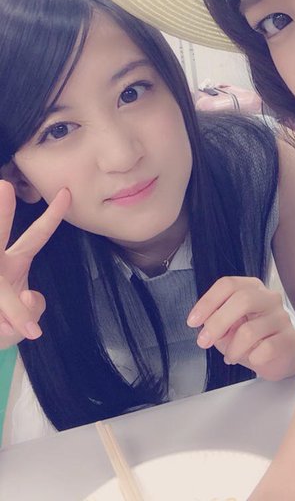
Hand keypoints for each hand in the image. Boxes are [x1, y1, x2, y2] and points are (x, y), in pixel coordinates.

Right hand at [0, 180, 69, 348]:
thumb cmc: (2, 324)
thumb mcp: (23, 320)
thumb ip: (30, 310)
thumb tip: (28, 298)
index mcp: (15, 261)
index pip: (37, 235)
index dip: (52, 216)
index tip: (66, 192)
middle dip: (1, 214)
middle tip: (4, 186)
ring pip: (0, 288)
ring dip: (11, 307)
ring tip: (20, 325)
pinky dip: (4, 327)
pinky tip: (4, 329)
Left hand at [187, 276, 294, 380]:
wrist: (282, 357)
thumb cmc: (253, 338)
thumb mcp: (229, 327)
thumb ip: (217, 321)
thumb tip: (207, 325)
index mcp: (252, 288)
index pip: (228, 285)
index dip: (208, 302)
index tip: (193, 321)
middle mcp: (269, 298)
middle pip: (242, 299)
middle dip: (217, 322)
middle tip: (204, 341)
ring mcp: (282, 318)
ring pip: (250, 330)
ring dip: (233, 348)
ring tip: (231, 356)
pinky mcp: (290, 339)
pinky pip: (266, 349)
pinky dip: (252, 358)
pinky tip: (251, 360)